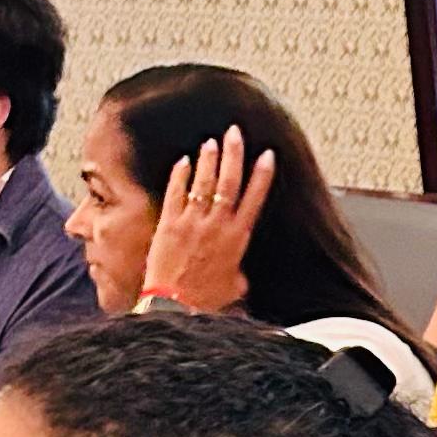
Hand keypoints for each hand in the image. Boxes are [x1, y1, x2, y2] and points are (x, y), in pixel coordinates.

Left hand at [141, 128, 275, 314]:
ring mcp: (192, 221)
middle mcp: (217, 224)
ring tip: (212, 140)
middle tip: (236, 132)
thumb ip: (239, 271)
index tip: (267, 155)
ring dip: (209, 159)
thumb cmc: (207, 300)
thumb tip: (241, 274)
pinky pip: (175, 192)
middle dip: (234, 154)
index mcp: (237, 237)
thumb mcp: (234, 286)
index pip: (254, 198)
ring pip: (203, 181)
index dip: (262, 174)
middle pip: (229, 181)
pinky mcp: (169, 223)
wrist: (175, 304)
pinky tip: (183, 160)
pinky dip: (180, 174)